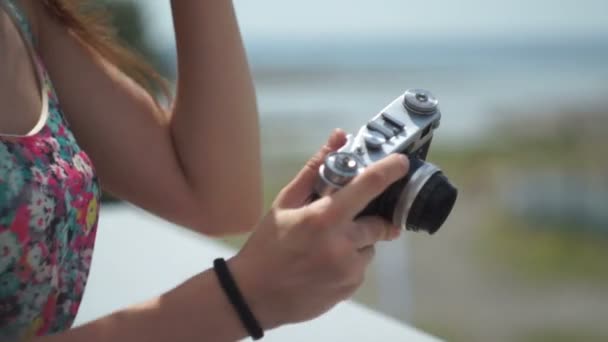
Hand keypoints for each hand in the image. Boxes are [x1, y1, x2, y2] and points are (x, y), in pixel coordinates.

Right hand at [228, 129, 408, 329]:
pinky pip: (361, 266)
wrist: (254, 297)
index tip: (402, 163)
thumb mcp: (284, 204)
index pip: (369, 186)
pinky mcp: (350, 287)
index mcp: (324, 218)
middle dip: (368, 218)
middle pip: (379, 223)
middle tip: (343, 220)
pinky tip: (324, 264)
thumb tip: (338, 138)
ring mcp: (349, 270)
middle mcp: (342, 244)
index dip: (391, 170)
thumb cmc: (267, 246)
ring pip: (370, 246)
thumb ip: (314, 170)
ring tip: (325, 247)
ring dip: (357, 241)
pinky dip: (350, 261)